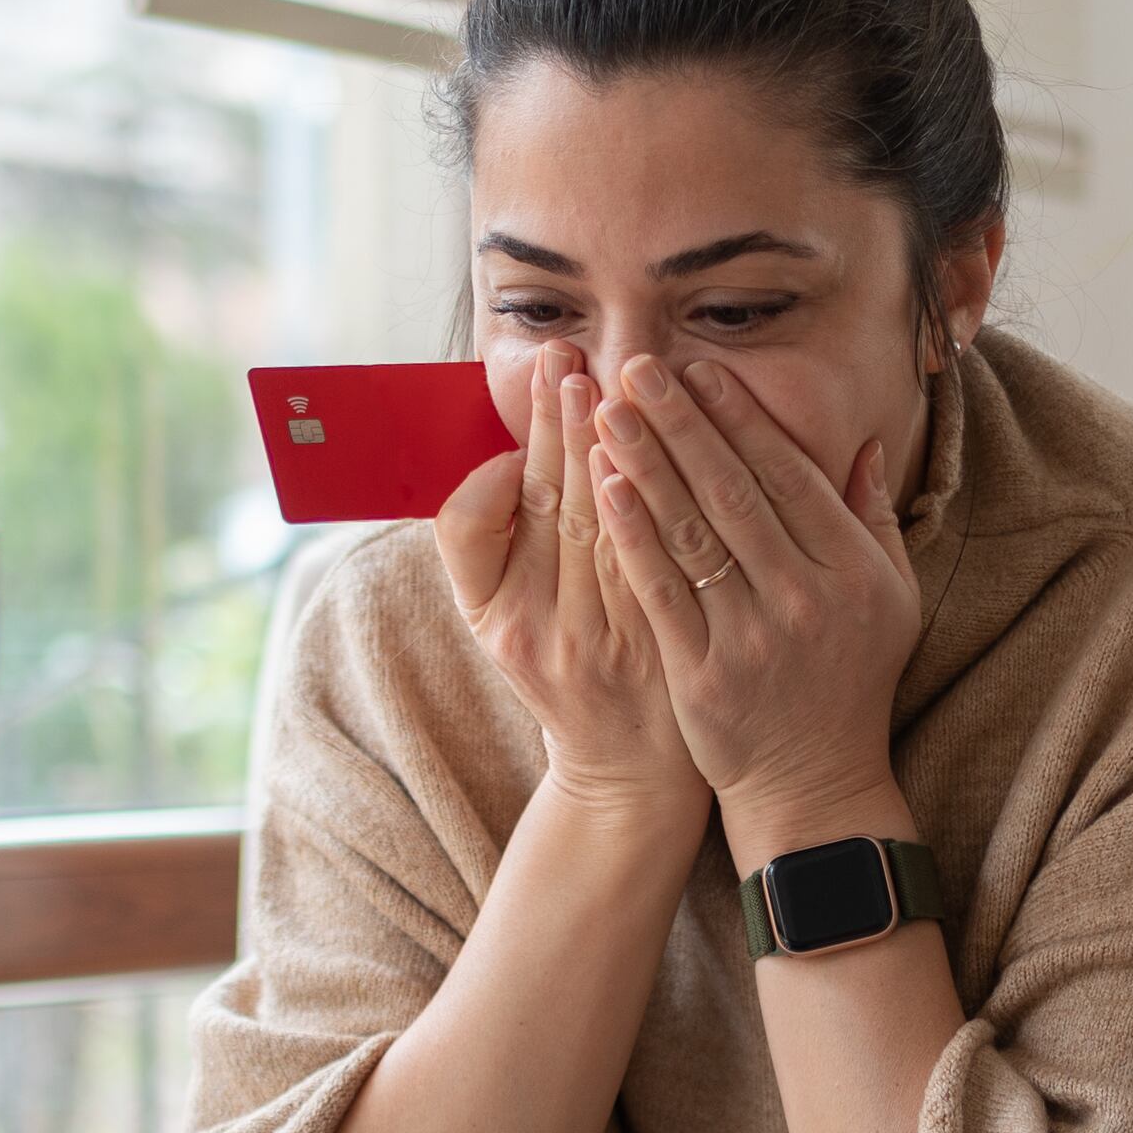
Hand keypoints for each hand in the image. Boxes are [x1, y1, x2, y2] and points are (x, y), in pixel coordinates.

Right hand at [434, 346, 702, 820]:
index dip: (495, 455)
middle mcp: (534, 631)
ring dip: (609, 452)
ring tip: (617, 384)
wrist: (629, 774)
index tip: (522, 397)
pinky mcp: (655, 655)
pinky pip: (654, 568)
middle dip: (556, 427)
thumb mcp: (507, 623)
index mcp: (489, 616)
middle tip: (567, 358)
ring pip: (601, 531)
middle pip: (544, 510)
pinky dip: (655, 511)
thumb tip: (501, 450)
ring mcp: (598, 645)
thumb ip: (493, 544)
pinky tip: (661, 462)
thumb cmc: (569, 674)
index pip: (470, 524)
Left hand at [587, 353, 923, 850]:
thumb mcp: (891, 598)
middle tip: (638, 366)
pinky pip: (659, 590)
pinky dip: (630, 533)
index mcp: (852, 570)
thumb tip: (862, 440)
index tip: (700, 369)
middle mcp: (803, 598)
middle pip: (732, 491)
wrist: (813, 784)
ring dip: (645, 464)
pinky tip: (603, 485)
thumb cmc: (850, 681)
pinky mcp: (700, 674)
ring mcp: (751, 638)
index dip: (741, 419)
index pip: (789, 476)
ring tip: (607, 408)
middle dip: (681, 422)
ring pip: (690, 532)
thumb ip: (873, 518)